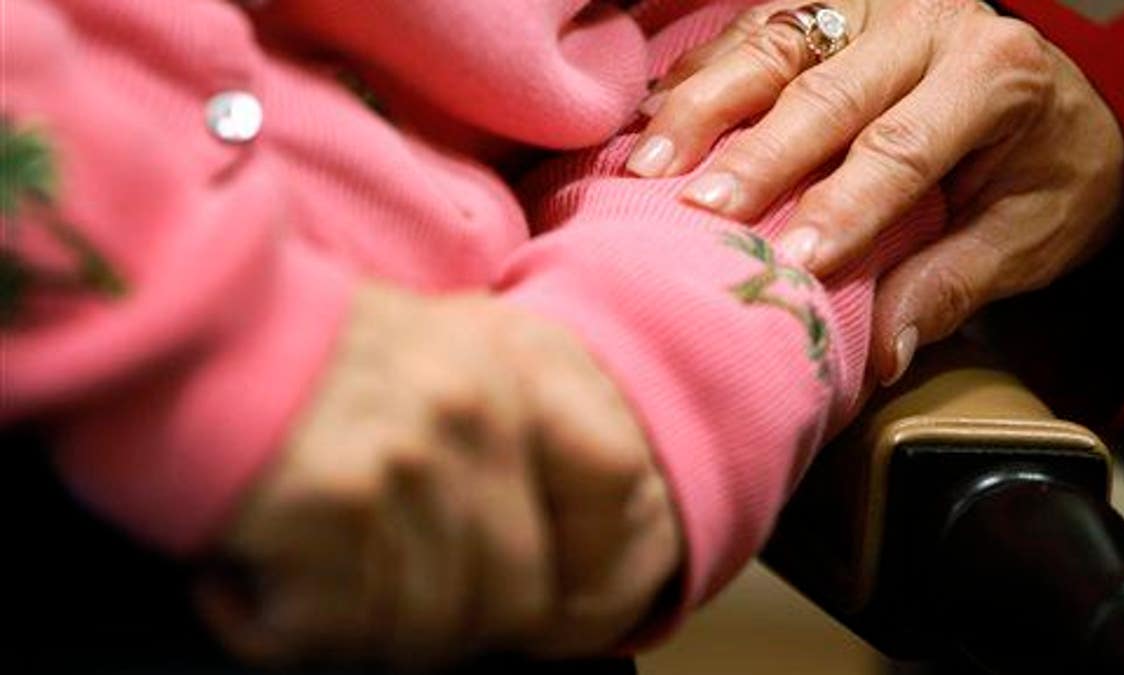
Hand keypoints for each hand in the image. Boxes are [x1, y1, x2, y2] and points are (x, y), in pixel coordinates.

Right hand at [194, 284, 680, 668]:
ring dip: (355, 626)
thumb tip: (537, 571)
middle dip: (445, 624)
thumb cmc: (292, 352)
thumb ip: (495, 433)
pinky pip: (335, 630)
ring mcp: (413, 459)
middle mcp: (479, 412)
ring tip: (297, 576)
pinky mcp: (335, 505)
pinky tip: (244, 580)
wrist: (170, 317)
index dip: (582, 565)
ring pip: (426, 628)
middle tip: (366, 597)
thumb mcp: (429, 350)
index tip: (528, 603)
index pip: (615, 483)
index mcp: (515, 370)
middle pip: (514, 595)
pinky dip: (280, 628)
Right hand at [627, 0, 1123, 382]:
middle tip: (698, 212)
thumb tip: (881, 354)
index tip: (789, 262)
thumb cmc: (1044, 174)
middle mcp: (928, 20)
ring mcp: (869, 2)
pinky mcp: (825, 3)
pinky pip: (751, 28)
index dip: (842, 205)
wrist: (1058, 103)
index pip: (902, 146)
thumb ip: (952, 286)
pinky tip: (650, 116)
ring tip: (648, 164)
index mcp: (993, 73)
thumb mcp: (1026, 237)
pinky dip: (697, 74)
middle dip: (754, 156)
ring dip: (703, 107)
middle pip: (826, 91)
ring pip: (775, 46)